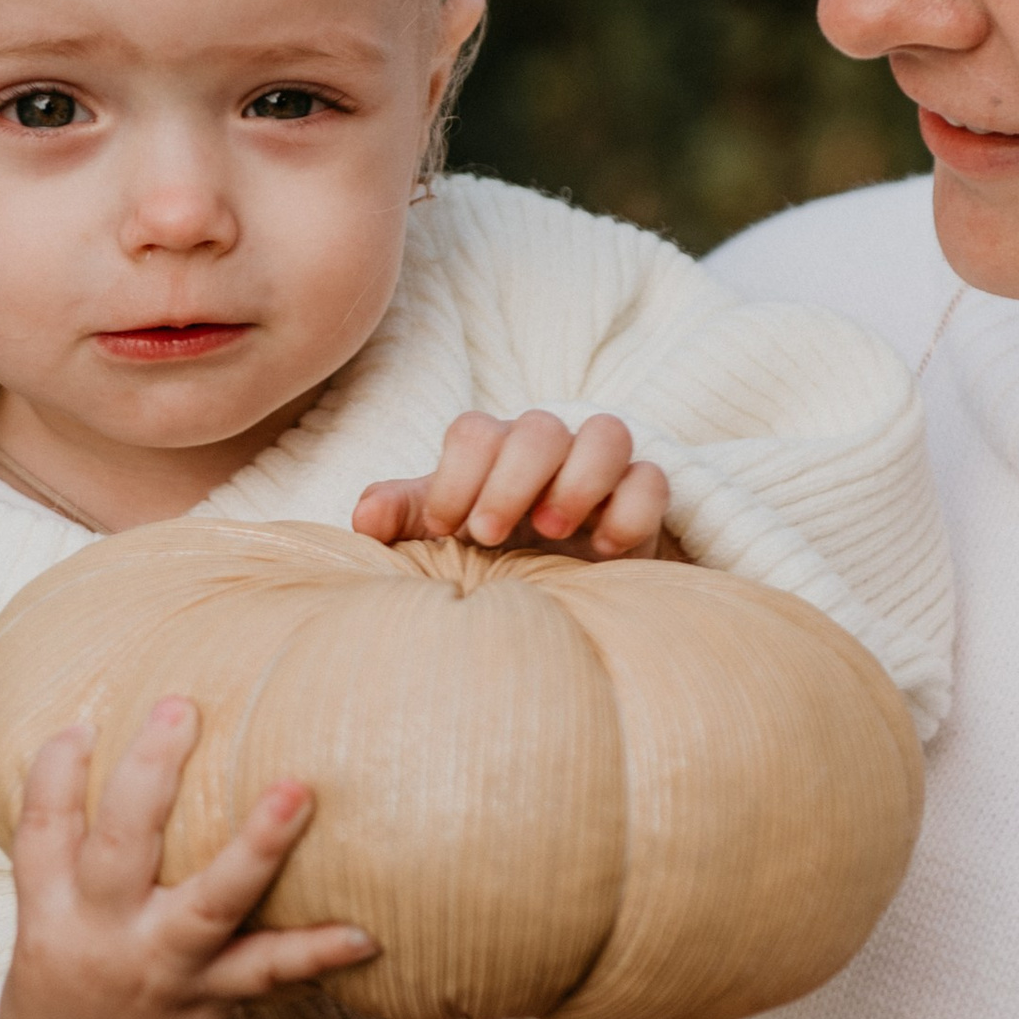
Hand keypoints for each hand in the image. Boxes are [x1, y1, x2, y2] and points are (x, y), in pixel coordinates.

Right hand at [0, 696, 374, 1018]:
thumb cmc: (74, 1004)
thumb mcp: (48, 937)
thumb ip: (71, 866)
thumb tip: (103, 768)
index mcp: (47, 918)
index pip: (41, 832)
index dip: (55, 774)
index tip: (82, 722)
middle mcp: (98, 942)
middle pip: (117, 846)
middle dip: (148, 774)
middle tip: (181, 707)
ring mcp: (156, 975)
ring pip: (206, 904)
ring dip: (255, 847)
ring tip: (296, 792)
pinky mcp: (206, 1008)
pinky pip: (267, 973)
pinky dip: (316, 951)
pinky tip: (366, 933)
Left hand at [351, 410, 667, 559]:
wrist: (556, 592)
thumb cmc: (490, 554)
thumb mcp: (441, 538)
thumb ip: (406, 518)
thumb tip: (366, 518)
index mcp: (493, 451)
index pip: (475, 432)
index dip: (457, 476)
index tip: (448, 530)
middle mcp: (549, 449)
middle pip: (539, 427)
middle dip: (512, 480)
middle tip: (491, 536)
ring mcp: (601, 469)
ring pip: (607, 433)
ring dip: (578, 480)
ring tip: (551, 531)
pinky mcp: (643, 499)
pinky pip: (652, 480)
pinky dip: (631, 510)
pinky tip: (603, 553)